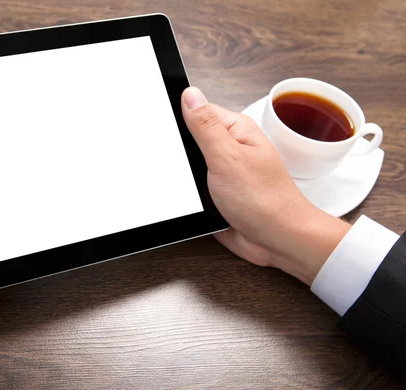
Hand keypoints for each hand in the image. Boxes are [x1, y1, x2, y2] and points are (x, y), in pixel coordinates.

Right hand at [181, 87, 350, 284]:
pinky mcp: (216, 194)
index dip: (179, 119)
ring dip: (184, 178)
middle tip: (187, 167)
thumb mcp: (227, 156)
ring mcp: (222, 172)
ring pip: (188, 167)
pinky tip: (191, 201)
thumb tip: (189, 94)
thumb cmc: (264, 199)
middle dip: (180, 155)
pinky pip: (192, 189)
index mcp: (235, 130)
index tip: (167, 133)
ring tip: (193, 187)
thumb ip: (205, 125)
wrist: (277, 240)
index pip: (197, 111)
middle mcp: (229, 148)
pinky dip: (188, 195)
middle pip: (189, 140)